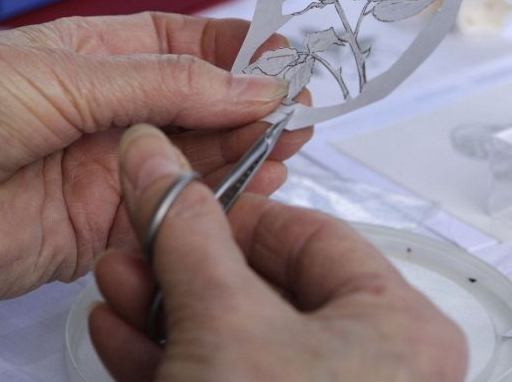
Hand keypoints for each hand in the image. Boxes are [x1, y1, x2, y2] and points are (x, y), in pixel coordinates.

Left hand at [0, 13, 311, 300]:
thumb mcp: (66, 72)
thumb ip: (164, 84)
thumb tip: (251, 82)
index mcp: (89, 55)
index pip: (179, 45)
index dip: (233, 48)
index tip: (284, 53)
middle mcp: (103, 111)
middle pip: (195, 104)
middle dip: (248, 102)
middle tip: (298, 106)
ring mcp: (106, 169)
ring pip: (191, 158)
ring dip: (243, 150)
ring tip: (289, 141)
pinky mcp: (103, 226)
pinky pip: (173, 211)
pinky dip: (217, 201)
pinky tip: (256, 185)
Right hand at [90, 125, 467, 381]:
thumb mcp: (224, 320)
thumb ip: (186, 229)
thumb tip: (151, 151)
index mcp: (399, 328)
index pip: (312, 234)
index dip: (235, 209)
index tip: (179, 195)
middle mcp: (374, 367)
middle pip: (263, 286)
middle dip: (180, 262)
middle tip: (134, 237)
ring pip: (234, 337)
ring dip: (163, 308)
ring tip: (113, 282)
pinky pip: (222, 378)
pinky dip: (168, 357)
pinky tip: (118, 332)